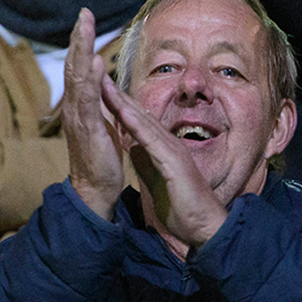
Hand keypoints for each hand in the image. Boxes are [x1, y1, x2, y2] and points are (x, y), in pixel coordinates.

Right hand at [60, 9, 122, 218]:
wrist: (95, 190)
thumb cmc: (100, 159)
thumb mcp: (101, 123)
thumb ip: (98, 101)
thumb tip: (102, 79)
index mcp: (79, 105)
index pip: (78, 67)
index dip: (81, 43)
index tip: (85, 19)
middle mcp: (73, 107)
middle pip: (73, 65)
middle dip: (79, 37)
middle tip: (84, 12)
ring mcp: (78, 117)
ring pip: (77, 77)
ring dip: (82, 50)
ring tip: (85, 27)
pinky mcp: (88, 129)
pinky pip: (88, 101)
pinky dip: (92, 80)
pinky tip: (96, 63)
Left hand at [99, 72, 227, 252]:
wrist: (205, 226)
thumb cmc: (183, 208)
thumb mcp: (156, 180)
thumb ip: (146, 163)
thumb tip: (133, 149)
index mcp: (163, 149)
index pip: (138, 123)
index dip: (119, 106)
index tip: (100, 91)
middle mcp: (169, 145)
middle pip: (140, 115)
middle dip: (118, 96)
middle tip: (97, 74)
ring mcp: (173, 151)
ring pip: (144, 122)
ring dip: (124, 103)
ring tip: (105, 84)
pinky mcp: (174, 163)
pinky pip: (152, 140)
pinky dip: (137, 125)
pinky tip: (123, 112)